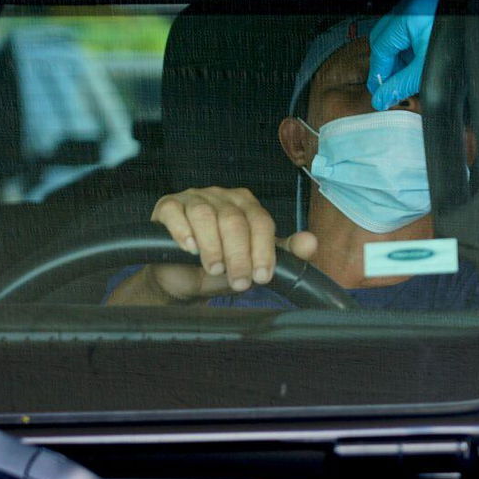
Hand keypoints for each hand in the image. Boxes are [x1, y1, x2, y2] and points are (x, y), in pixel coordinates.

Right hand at [130, 187, 315, 302]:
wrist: (183, 281)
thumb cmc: (221, 268)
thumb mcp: (254, 265)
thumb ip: (284, 254)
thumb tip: (311, 242)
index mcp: (247, 205)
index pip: (261, 221)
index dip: (263, 251)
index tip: (262, 277)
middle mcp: (222, 196)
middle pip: (234, 220)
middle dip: (239, 255)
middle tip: (238, 281)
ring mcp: (194, 198)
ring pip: (205, 215)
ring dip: (212, 247)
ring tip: (214, 269)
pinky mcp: (167, 206)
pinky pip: (175, 212)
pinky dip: (183, 232)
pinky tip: (189, 249)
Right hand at [367, 0, 439, 110]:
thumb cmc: (463, 42)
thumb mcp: (427, 69)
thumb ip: (402, 84)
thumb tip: (383, 98)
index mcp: (408, 15)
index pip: (380, 47)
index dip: (378, 72)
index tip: (379, 91)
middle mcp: (412, 5)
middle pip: (385, 38)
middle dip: (387, 64)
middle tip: (388, 86)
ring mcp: (422, 5)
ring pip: (398, 34)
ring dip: (399, 56)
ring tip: (405, 78)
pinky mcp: (432, 9)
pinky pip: (412, 29)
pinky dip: (411, 47)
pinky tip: (417, 64)